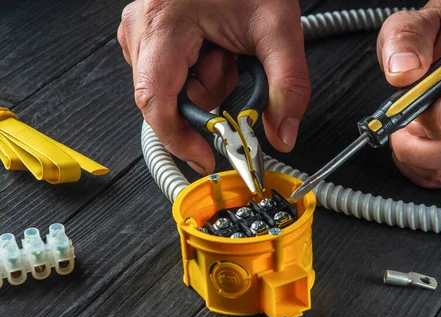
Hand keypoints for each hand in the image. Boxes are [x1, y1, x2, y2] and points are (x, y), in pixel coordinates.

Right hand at [118, 0, 310, 174]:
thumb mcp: (278, 27)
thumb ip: (288, 85)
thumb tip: (283, 134)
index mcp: (163, 23)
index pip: (157, 103)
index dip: (180, 140)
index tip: (205, 158)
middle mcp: (142, 28)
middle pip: (168, 99)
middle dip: (210, 95)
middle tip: (233, 66)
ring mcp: (142, 30)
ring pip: (172, 89)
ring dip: (207, 81)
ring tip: (225, 48)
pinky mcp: (149, 34)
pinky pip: (172, 74)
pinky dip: (199, 71)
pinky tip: (214, 47)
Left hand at [377, 8, 440, 187]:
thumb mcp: (417, 25)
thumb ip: (406, 40)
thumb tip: (402, 72)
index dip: (435, 116)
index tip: (410, 111)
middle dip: (419, 148)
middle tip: (399, 132)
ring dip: (419, 161)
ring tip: (406, 137)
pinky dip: (425, 171)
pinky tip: (415, 151)